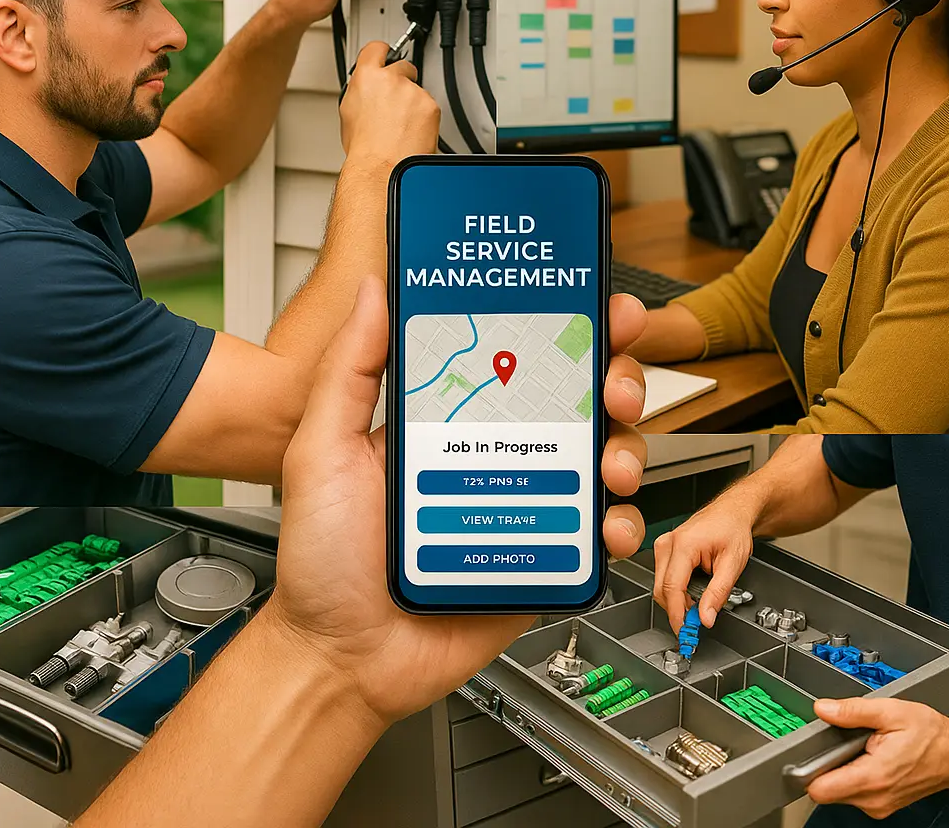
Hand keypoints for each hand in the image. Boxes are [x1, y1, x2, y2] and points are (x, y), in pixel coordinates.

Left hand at [268, 278, 649, 727]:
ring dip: (626, 447)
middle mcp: (496, 454)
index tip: (595, 307)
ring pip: (601, 458)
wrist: (341, 656)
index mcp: (451, 420)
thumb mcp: (322, 448)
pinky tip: (606, 524)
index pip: (520, 357)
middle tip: (615, 383)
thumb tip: (374, 292)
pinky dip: (619, 524)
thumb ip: (351, 368)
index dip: (565, 328)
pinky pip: (598, 534)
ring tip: (610, 462)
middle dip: (615, 379)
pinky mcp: (543, 559)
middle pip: (578, 401)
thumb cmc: (323, 557)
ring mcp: (525, 505)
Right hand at [339, 41, 439, 165]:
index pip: (377, 49)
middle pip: (403, 67)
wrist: (382, 167)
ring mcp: (413, 92)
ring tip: (401, 127)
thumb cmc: (364, 148)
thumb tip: (365, 90)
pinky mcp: (430, 106)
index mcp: (367, 77)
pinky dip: (424, 118)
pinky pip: (429, 107)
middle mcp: (391, 79)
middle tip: (396, 105)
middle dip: (402, 81)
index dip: (383, 52)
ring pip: (417, 91)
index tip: (386, 55)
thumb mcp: (349, 112)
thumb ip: (360, 91)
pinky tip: (412, 132)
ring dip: (413, 105)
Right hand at [652, 497, 753, 633]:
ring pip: (660, 586)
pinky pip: (664, 578)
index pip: (672, 588)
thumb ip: (718, 593)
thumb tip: (705, 618)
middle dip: (678, 610)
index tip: (685, 632)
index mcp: (684, 545)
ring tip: (701, 602)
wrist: (731, 512)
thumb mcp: (733, 564)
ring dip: (678, 601)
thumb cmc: (732, 529)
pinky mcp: (664, 549)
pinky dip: (677, 591)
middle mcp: (668, 544)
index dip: (677, 614)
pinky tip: (693, 591)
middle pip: (662, 589)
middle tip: (697, 624)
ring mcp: (663, 545)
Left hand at [808, 697, 948, 817]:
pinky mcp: (882, 803)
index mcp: (874, 776)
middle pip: (826, 789)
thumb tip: (822, 709)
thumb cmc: (931, 735)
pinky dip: (854, 773)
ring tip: (861, 746)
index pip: (821, 790)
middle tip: (843, 741)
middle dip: (827, 763)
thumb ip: (851, 710)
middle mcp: (875, 798)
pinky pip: (854, 791)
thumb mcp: (889, 711)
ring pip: (839, 790)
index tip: (803, 752)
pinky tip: (869, 756)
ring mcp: (879, 804)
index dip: (806, 770)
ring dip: (842, 768)